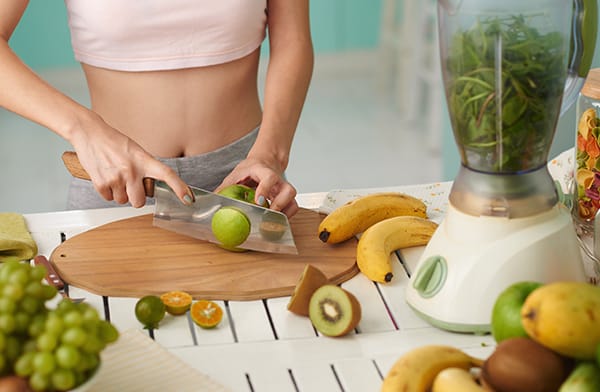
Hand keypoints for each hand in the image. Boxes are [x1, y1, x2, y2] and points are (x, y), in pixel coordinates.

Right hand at [68, 113, 192, 207]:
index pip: (166, 174)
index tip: (188, 199)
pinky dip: (107, 191)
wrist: (89, 133)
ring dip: (120, 193)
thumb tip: (153, 188)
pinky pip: (108, 199)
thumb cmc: (114, 142)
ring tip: (115, 175)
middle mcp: (131, 170)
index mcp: (144, 160)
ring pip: (123, 201)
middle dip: (135, 198)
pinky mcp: (100, 183)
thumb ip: (146, 169)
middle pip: (139, 202)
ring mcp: (116, 178)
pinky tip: (106, 176)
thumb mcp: (136, 152)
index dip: (179, 188)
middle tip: (131, 185)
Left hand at [217, 156, 298, 217]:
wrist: (265, 162)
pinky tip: (275, 221)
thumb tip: (210, 201)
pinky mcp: (287, 197)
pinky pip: (293, 208)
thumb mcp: (235, 175)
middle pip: (288, 191)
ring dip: (284, 213)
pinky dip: (286, 216)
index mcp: (264, 171)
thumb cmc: (249, 170)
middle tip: (267, 215)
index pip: (269, 178)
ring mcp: (285, 189)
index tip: (258, 202)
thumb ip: (225, 188)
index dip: (265, 189)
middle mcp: (279, 180)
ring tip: (271, 222)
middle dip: (279, 205)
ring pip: (293, 201)